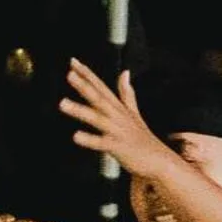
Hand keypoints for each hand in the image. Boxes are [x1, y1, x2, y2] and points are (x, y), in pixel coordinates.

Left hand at [62, 59, 171, 175]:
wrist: (159, 160)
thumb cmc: (142, 137)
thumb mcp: (133, 113)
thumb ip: (127, 93)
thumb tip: (125, 73)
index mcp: (118, 108)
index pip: (101, 87)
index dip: (87, 74)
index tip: (73, 61)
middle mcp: (117, 116)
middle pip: (99, 98)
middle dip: (84, 85)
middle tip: (69, 74)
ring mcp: (118, 131)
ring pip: (97, 118)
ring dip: (80, 110)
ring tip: (62, 103)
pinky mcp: (118, 147)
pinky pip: (102, 143)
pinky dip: (90, 140)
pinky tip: (75, 136)